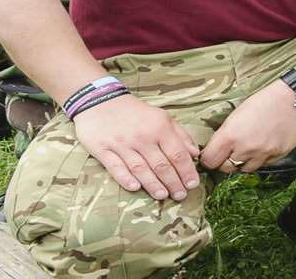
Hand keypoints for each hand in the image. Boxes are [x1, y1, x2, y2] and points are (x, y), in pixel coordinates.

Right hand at [72, 93, 201, 200]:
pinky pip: (115, 166)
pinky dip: (125, 178)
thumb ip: (180, 135)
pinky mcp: (102, 149)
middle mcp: (142, 136)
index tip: (193, 184)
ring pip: (140, 168)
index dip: (187, 171)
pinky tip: (135, 187)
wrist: (100, 101)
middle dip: (173, 182)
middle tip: (181, 196)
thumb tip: (195, 153)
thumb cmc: (136, 112)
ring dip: (153, 184)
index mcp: (159, 127)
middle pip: (161, 164)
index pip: (177, 153)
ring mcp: (122, 144)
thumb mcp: (162, 117)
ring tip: (163, 196)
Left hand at [201, 83, 295, 174]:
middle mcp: (245, 148)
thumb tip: (217, 148)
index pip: (209, 161)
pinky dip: (260, 158)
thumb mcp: (237, 113)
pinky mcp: (277, 156)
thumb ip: (226, 134)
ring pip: (244, 169)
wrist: (294, 97)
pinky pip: (263, 165)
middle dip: (225, 161)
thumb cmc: (265, 100)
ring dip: (243, 161)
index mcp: (231, 135)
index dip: (208, 159)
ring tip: (249, 146)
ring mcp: (262, 154)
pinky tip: (264, 144)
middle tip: (230, 151)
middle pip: (225, 168)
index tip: (211, 155)